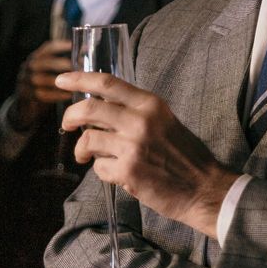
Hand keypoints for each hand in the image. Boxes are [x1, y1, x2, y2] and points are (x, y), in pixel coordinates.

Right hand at [11, 40, 72, 126]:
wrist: (26, 106)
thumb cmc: (45, 86)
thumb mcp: (52, 72)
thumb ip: (66, 62)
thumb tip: (87, 50)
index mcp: (36, 57)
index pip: (47, 48)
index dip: (60, 45)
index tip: (74, 45)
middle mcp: (28, 66)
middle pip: (45, 62)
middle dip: (63, 64)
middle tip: (80, 67)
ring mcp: (25, 81)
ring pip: (43, 79)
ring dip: (61, 81)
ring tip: (77, 83)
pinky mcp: (26, 96)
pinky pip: (42, 94)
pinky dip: (57, 95)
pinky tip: (69, 95)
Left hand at [57, 71, 238, 237]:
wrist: (204, 188)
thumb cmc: (184, 156)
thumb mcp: (164, 121)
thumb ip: (135, 112)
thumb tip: (98, 110)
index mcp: (150, 104)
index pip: (106, 83)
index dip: (79, 79)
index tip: (62, 80)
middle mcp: (140, 120)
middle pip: (88, 109)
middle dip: (71, 116)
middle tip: (68, 124)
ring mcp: (133, 146)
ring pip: (88, 140)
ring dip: (82, 150)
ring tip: (87, 156)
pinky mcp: (128, 171)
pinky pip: (98, 167)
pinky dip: (101, 171)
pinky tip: (115, 173)